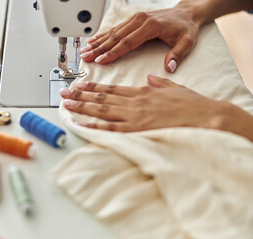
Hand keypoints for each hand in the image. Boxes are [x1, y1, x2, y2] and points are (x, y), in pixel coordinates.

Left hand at [59, 75, 252, 141]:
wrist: (206, 117)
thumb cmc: (192, 105)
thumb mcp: (174, 88)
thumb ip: (159, 83)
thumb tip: (150, 78)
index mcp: (142, 92)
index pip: (111, 89)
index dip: (93, 87)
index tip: (79, 84)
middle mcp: (134, 102)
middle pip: (101, 98)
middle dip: (80, 95)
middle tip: (63, 93)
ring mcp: (134, 117)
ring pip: (102, 111)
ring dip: (82, 108)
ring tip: (66, 105)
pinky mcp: (137, 131)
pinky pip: (111, 129)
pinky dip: (94, 127)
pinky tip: (81, 125)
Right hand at [80, 4, 200, 72]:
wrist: (186, 13)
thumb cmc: (185, 28)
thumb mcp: (187, 42)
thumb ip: (177, 54)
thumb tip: (170, 68)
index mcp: (150, 26)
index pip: (127, 42)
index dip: (112, 53)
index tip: (101, 60)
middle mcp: (140, 20)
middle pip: (115, 37)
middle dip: (98, 48)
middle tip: (86, 57)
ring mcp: (135, 19)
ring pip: (112, 32)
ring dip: (97, 42)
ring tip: (85, 50)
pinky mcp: (133, 20)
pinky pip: (115, 28)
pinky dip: (102, 35)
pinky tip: (93, 40)